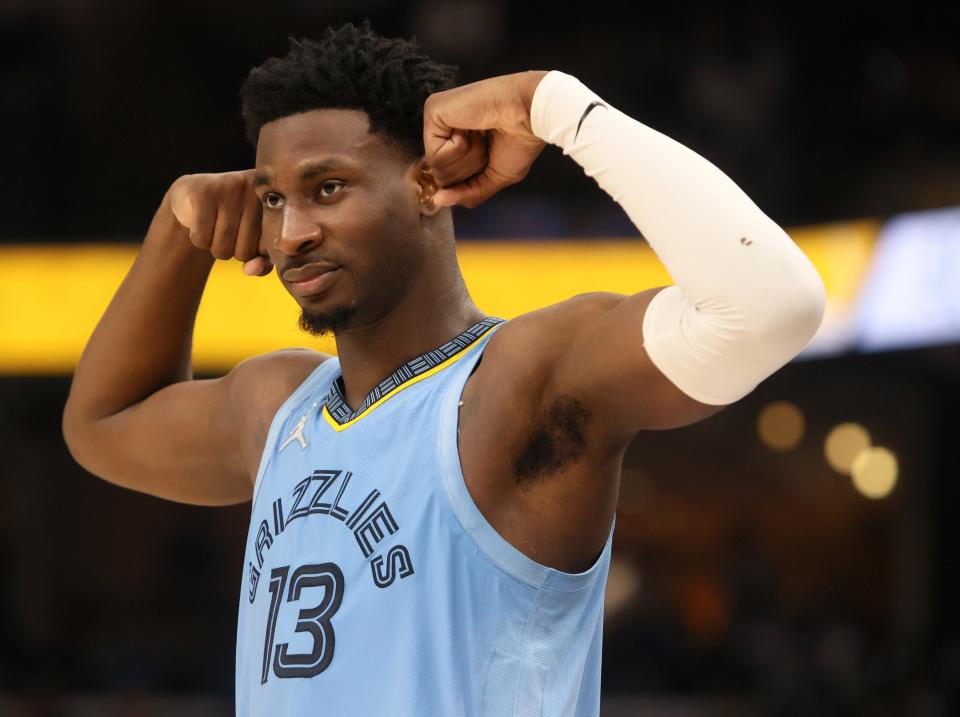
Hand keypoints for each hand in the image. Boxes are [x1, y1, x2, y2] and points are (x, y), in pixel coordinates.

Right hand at [164, 169, 271, 275]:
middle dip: (232, 251)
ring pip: (222, 248)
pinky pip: (202, 239)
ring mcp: (230, 188)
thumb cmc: (231, 222)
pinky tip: (199, 222)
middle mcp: (255, 191)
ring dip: (214, 247)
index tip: (246, 232)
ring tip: (214, 226)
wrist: (192, 198)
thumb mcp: (253, 242)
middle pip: (245, 252)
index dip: (252, 251)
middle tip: (226, 230)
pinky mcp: (203, 193)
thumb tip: (251, 270)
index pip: (267, 251)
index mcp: (274, 202)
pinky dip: (198, 240)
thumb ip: (261, 263)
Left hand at [423, 70, 548, 207]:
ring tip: (481, 135)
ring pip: (437, 168)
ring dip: (468, 159)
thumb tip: (438, 200)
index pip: (447, 181)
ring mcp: (435, 119)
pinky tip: (472, 127)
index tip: (487, 160)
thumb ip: (467, 193)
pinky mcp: (433, 110)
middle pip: (441, 177)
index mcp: (455, 143)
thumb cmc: (519, 141)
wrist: (529, 115)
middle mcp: (442, 130)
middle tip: (487, 145)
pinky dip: (460, 148)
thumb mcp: (494, 178)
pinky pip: (436, 155)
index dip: (467, 181)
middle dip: (469, 170)